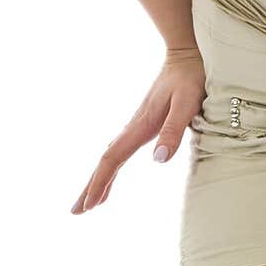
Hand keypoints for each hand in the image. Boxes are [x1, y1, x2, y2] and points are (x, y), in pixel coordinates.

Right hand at [70, 47, 205, 214]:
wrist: (185, 55)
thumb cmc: (189, 78)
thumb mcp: (187, 103)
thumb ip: (173, 130)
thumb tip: (158, 161)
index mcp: (141, 125)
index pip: (113, 158)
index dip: (100, 181)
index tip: (89, 204)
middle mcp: (134, 126)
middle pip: (106, 160)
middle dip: (91, 186)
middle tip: (76, 211)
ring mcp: (137, 124)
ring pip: (111, 156)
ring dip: (98, 178)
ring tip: (87, 201)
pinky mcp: (143, 123)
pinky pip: (120, 150)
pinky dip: (111, 166)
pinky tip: (111, 173)